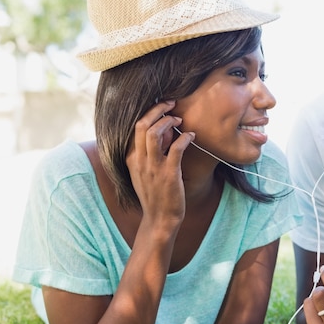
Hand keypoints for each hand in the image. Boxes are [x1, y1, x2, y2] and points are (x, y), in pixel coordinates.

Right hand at [126, 100, 193, 229]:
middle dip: (157, 109)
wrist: (159, 219)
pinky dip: (185, 138)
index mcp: (132, 158)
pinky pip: (176, 148)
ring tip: (180, 119)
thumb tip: (166, 130)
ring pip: (155, 133)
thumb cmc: (156, 193)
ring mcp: (153, 167)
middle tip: (171, 104)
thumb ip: (152, 151)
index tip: (163, 107)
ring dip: (169, 121)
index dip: (150, 113)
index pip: (136, 126)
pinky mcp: (169, 174)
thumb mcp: (146, 171)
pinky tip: (192, 136)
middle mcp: (139, 160)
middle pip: (142, 125)